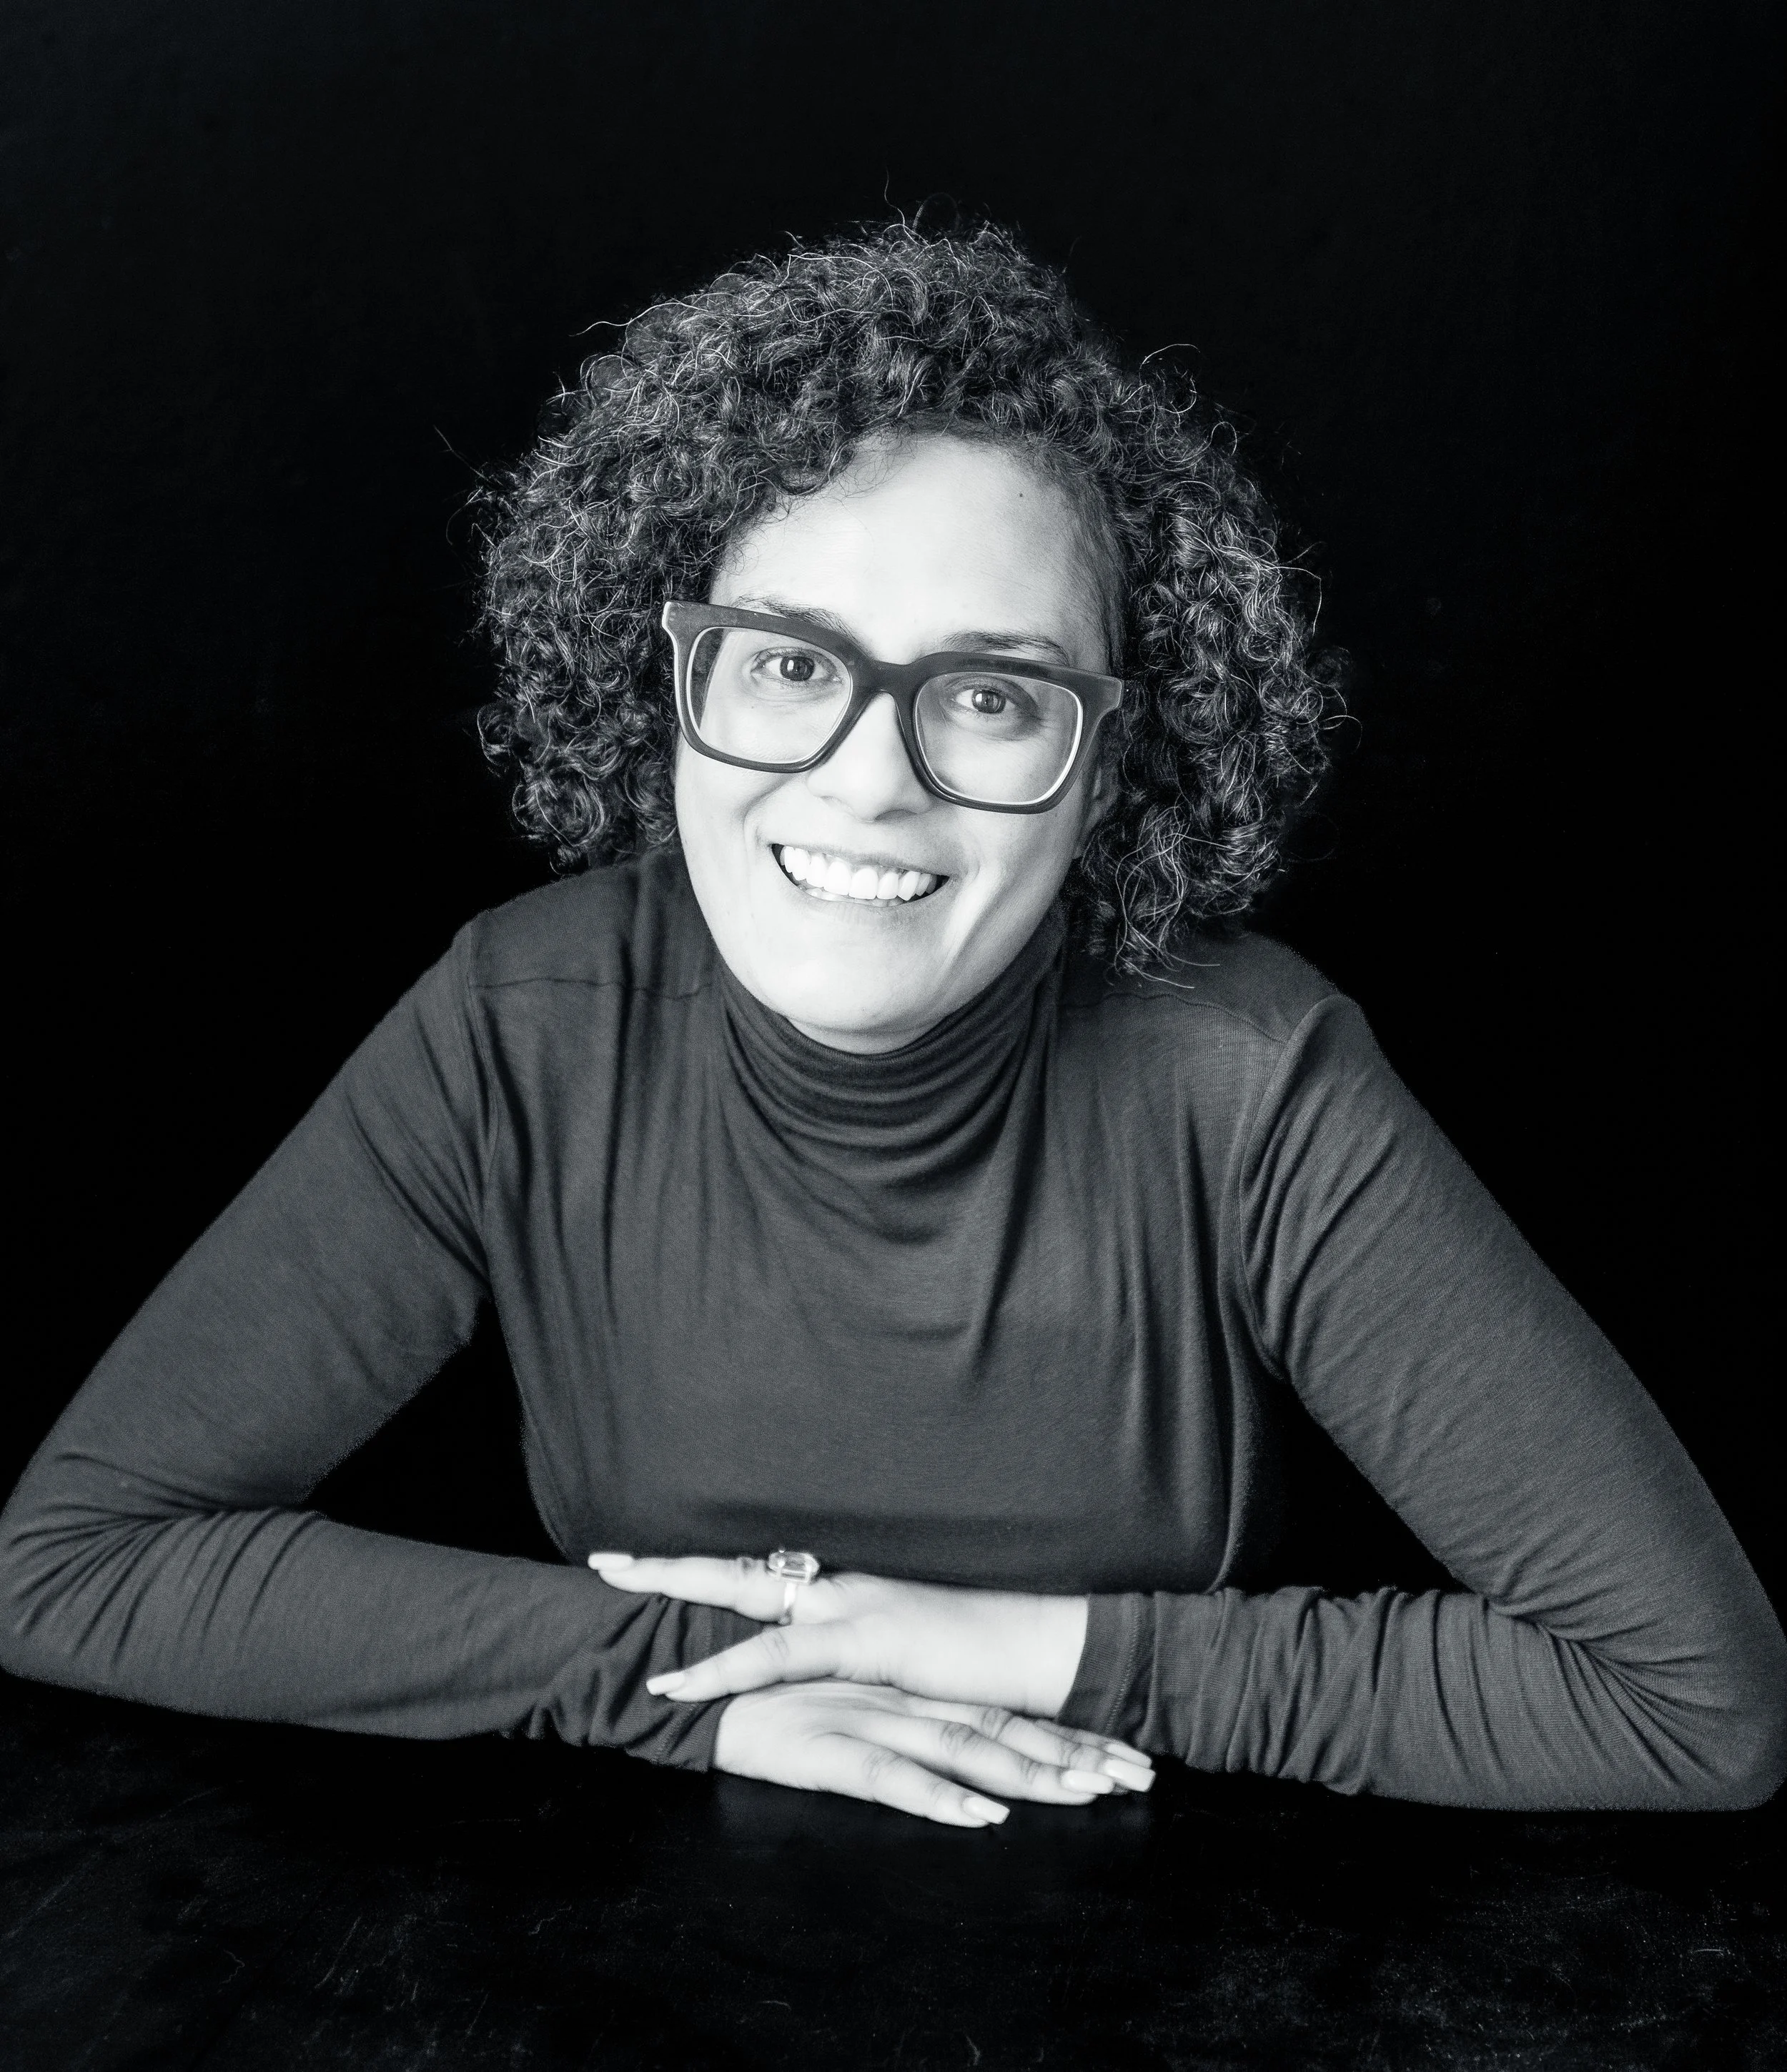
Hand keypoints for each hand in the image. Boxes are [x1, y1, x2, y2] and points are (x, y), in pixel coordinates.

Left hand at [587, 1552, 1150, 1791]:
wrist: (1046, 1647)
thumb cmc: (987, 1660)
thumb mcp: (909, 1657)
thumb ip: (859, 1658)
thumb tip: (820, 1668)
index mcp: (845, 1593)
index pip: (759, 1575)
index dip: (701, 1570)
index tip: (646, 1566)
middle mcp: (841, 1590)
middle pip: (736, 1570)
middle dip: (667, 1567)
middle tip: (603, 1563)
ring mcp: (852, 1609)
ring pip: (746, 1595)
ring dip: (679, 1591)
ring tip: (619, 1589)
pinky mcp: (869, 1642)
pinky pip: (781, 1655)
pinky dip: (726, 1669)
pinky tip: (682, 1683)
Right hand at [712, 1679, 1143, 1826]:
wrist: (693, 1679)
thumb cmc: (765, 1695)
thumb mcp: (848, 1701)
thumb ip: (899, 1716)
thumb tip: (956, 1751)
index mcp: (908, 1684)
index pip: (1000, 1713)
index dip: (1062, 1737)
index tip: (1122, 1759)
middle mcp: (898, 1696)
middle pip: (997, 1729)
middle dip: (1068, 1756)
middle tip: (1131, 1779)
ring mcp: (865, 1717)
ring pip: (960, 1748)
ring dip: (1026, 1774)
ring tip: (1084, 1794)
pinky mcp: (827, 1745)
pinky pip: (891, 1774)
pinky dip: (939, 1796)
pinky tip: (980, 1815)